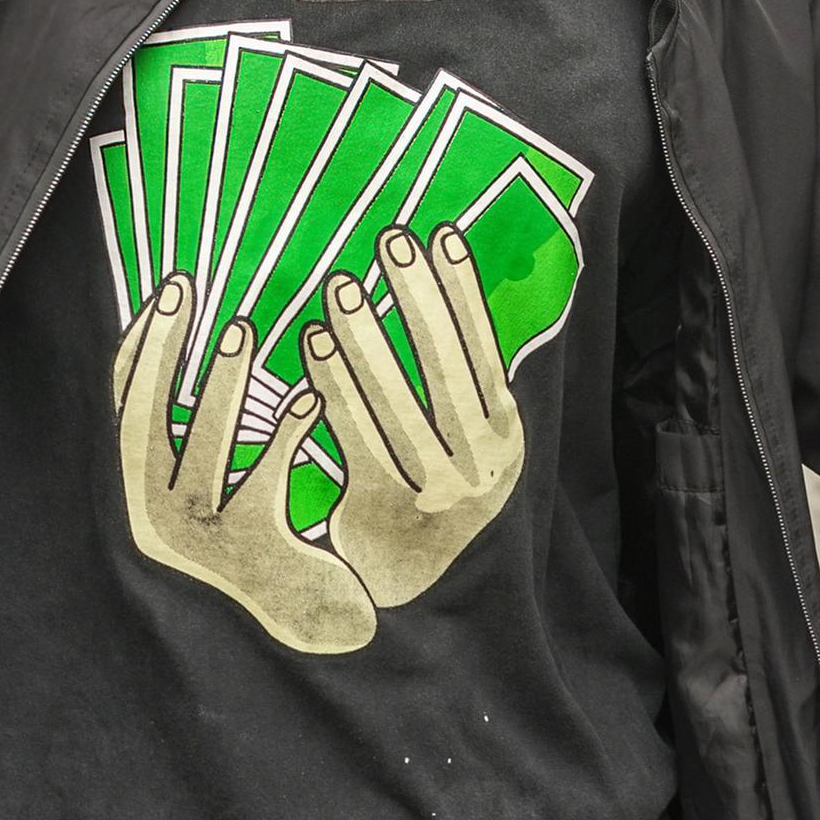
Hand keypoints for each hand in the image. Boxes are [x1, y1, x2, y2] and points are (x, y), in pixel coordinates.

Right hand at [116, 273, 374, 654]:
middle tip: (186, 289)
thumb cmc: (262, 544)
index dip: (140, 348)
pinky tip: (311, 398)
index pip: (124, 412)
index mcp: (138, 501)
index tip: (167, 292)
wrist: (303, 623)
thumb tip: (190, 329)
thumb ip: (192, 433)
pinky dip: (286, 437)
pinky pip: (264, 484)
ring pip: (204, 452)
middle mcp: (154, 525)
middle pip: (145, 424)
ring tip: (243, 328)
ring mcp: (199, 546)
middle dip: (163, 351)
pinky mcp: (251, 558)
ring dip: (221, 385)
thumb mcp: (214, 489)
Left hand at [295, 227, 523, 608]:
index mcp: (506, 436)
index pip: (484, 349)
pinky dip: (334, 387)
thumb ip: (458, 382)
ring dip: (368, 338)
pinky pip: (354, 438)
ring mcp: (433, 494)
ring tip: (342, 283)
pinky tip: (313, 343)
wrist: (412, 585)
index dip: (463, 291)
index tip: (441, 234)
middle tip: (389, 241)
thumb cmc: (431, 489)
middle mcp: (480, 466)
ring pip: (396, 402)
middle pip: (443, 369)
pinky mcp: (383, 513)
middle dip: (416, 299)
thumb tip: (442, 282)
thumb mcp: (467, 441)